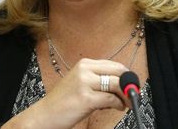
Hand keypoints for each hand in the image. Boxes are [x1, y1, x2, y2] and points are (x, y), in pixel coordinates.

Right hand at [4, 58, 128, 128]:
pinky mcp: (86, 98)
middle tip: (133, 93)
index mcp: (84, 63)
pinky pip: (111, 98)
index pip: (113, 64)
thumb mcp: (80, 83)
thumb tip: (122, 83)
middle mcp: (84, 69)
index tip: (131, 84)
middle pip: (118, 71)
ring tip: (125, 102)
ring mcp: (84, 82)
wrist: (45, 114)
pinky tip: (117, 107)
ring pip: (116, 83)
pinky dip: (118, 104)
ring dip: (125, 95)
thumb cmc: (64, 101)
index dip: (126, 75)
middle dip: (129, 83)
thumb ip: (98, 79)